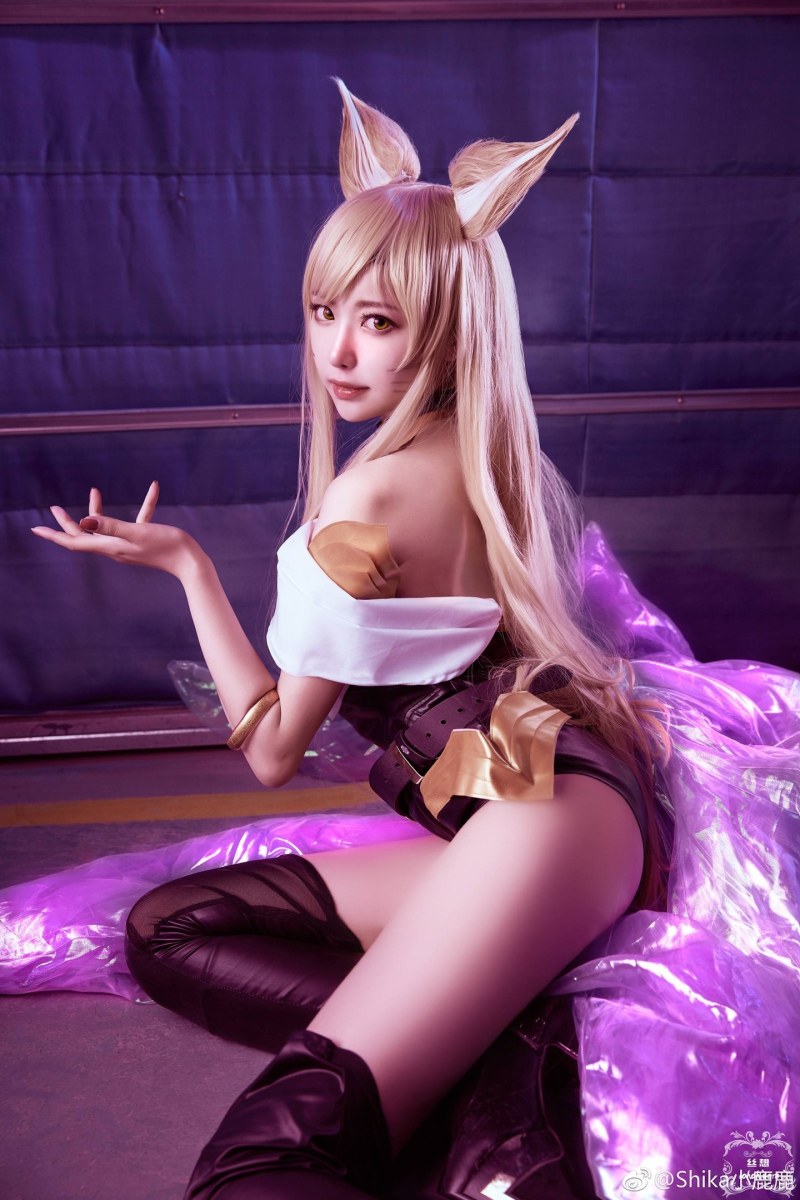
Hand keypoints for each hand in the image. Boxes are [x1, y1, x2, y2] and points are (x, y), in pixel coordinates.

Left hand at [30, 482, 201, 580]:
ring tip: (94, 491)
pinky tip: (153, 489)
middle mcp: (115, 548)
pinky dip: (142, 505)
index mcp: (110, 546)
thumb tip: (84, 521)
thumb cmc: (166, 546)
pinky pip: (137, 519)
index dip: (54, 534)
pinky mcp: (144, 539)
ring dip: (97, 511)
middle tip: (54, 507)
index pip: (74, 541)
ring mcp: (129, 544)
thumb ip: (110, 526)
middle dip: (68, 522)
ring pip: (105, 528)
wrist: (191, 562)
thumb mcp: (137, 532)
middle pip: (84, 535)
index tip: (35, 528)